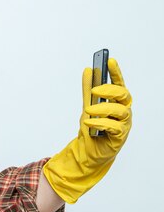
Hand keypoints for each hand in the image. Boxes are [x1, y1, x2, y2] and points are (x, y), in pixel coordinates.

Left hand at [43, 58, 131, 202]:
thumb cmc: (92, 128)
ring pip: (120, 111)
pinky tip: (89, 122)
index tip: (110, 60)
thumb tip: (87, 70)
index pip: (119, 84)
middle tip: (95, 90)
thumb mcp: (87, 106)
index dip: (116, 72)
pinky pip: (114, 127)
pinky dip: (100, 123)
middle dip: (109, 90)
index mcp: (117, 102)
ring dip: (102, 108)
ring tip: (88, 110)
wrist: (87, 151)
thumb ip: (87, 90)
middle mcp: (123, 111)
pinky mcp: (120, 136)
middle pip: (123, 95)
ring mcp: (124, 124)